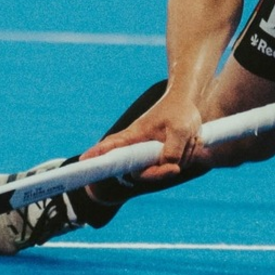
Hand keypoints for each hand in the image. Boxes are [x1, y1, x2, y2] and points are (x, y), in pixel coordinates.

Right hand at [80, 89, 202, 182]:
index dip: (98, 154)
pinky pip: (176, 165)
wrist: (188, 102)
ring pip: (165, 168)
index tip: (83, 159)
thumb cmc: (179, 111)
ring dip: (182, 156)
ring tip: (188, 137)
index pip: (112, 146)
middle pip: (143, 172)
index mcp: (135, 136)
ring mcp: (151, 152)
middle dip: (162, 171)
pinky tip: (191, 140)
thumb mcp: (180, 130)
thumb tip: (168, 166)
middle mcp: (139, 147)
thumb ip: (173, 151)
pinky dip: (187, 155)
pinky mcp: (163, 155)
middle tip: (176, 168)